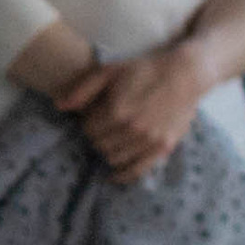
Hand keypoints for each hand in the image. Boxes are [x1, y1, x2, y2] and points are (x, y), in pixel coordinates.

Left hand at [59, 42, 212, 182]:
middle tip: (106, 125)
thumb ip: (83, 89)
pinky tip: (113, 175)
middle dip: (98, 135)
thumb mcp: (112, 70)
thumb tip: (58, 107)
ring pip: (113, 158)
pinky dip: (122, 176)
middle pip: (98, 145)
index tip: (96, 114)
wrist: (186, 74)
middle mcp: (131, 129)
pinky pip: (135, 172)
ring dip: (109, 150)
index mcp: (116, 111)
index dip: (89, 121)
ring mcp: (148, 142)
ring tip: (115, 137)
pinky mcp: (162, 149)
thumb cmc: (146, 69)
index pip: (88, 129)